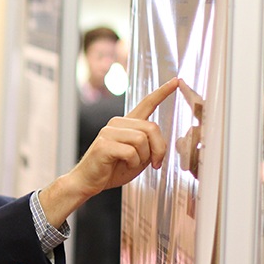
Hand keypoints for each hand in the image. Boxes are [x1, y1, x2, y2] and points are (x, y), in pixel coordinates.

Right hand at [39, 79, 177, 227]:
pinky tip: (123, 165)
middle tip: (155, 163)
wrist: (87, 182)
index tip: (176, 81)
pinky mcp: (104, 144)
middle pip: (151, 127)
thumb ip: (149, 146)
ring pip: (142, 139)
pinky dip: (133, 163)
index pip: (147, 103)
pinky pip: (131, 152)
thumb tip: (161, 144)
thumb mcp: (138, 157)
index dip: (162, 92)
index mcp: (126, 123)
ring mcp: (109, 132)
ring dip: (144, 157)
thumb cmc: (112, 170)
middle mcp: (117, 123)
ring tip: (133, 164)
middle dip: (159, 149)